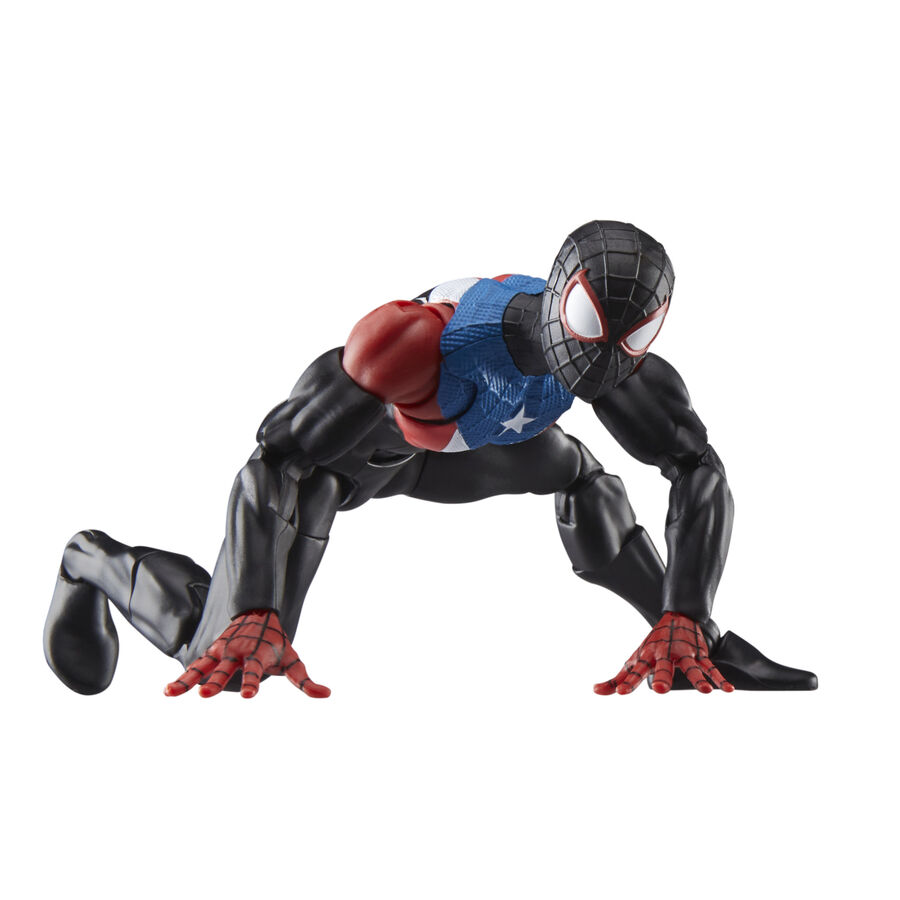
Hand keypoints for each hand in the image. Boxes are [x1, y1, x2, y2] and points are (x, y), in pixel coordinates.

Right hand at [164, 609, 329, 698]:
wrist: (259, 614)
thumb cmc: (277, 644)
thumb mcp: (293, 661)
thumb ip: (305, 681)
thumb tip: (327, 695)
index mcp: (258, 658)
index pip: (255, 672)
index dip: (252, 683)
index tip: (247, 695)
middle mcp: (237, 654)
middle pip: (226, 670)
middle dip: (216, 682)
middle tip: (206, 695)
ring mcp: (222, 652)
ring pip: (203, 667)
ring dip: (189, 680)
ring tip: (171, 693)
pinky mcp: (211, 653)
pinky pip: (194, 666)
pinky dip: (182, 678)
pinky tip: (167, 691)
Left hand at [594, 612, 733, 694]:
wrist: (677, 615)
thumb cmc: (652, 645)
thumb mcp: (634, 659)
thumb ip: (617, 678)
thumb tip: (595, 691)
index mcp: (647, 657)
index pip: (635, 671)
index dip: (628, 682)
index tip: (620, 693)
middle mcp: (665, 654)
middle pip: (663, 667)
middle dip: (662, 677)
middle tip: (659, 689)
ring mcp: (684, 653)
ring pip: (691, 667)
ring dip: (698, 678)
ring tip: (704, 691)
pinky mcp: (700, 654)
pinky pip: (710, 667)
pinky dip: (719, 678)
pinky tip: (727, 689)